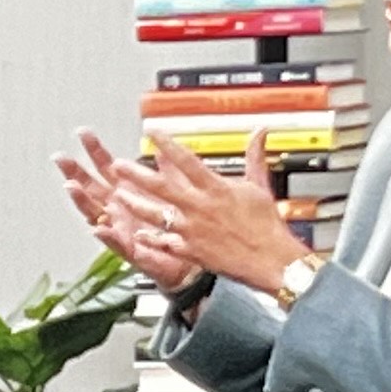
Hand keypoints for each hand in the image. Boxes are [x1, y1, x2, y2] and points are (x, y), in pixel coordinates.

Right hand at [58, 131, 203, 292]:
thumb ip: (168, 171)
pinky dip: (107, 237)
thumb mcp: (173, 193)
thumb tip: (162, 149)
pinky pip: (115, 243)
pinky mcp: (130, 250)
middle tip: (62, 158)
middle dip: (75, 172)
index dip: (94, 150)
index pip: (105, 166)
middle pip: (90, 187)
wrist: (187, 259)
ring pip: (94, 213)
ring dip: (81, 200)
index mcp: (126, 191)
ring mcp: (119, 228)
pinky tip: (98, 229)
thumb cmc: (174, 227)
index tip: (83, 134)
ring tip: (71, 187)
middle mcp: (117, 209)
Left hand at [100, 126, 304, 297]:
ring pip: (156, 215)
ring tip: (119, 198)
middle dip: (137, 175)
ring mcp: (193, 230)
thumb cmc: (267, 225)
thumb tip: (260, 132)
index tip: (151, 131)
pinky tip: (138, 235)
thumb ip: (254, 157)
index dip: (166, 143)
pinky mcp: (192, 251)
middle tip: (118, 165)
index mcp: (216, 189)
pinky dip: (150, 239)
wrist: (272, 260)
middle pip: (162, 187)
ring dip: (136, 205)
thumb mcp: (260, 186)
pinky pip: (165, 243)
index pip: (186, 160)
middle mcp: (200, 207)